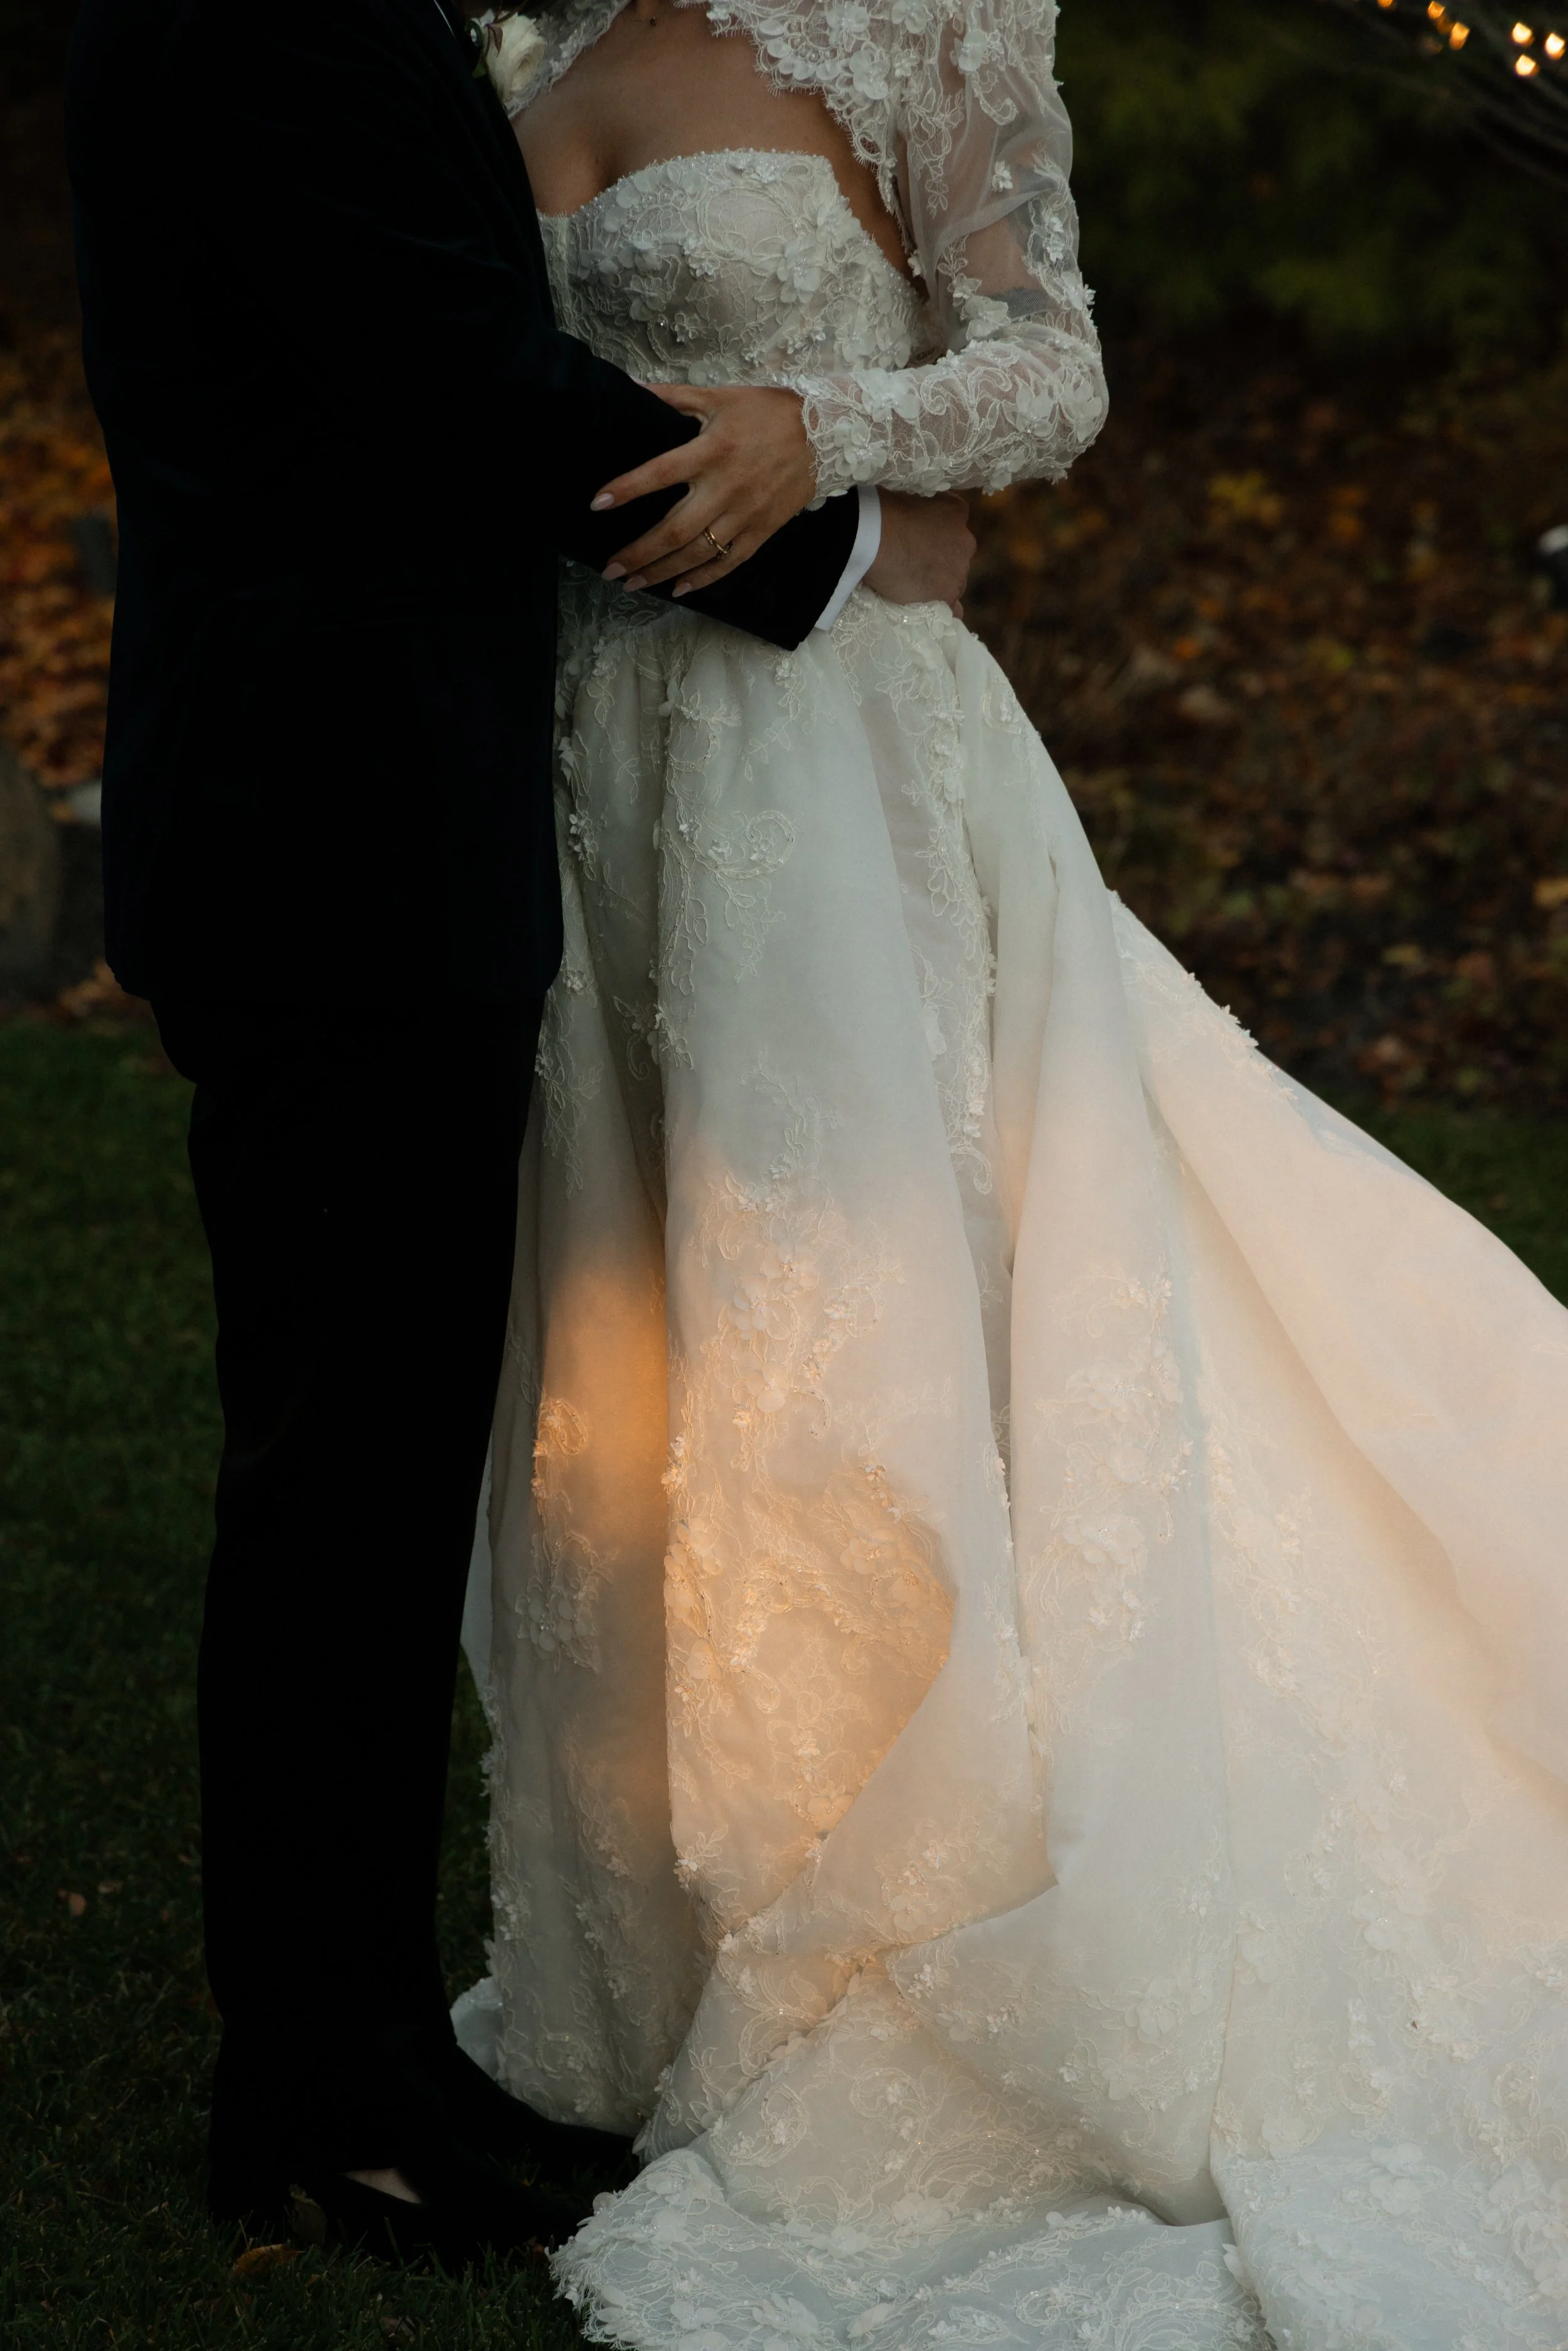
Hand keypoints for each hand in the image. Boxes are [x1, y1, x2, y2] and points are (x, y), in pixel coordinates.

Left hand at [592, 383, 816, 596]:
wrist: (827, 434)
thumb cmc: (768, 412)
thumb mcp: (720, 396)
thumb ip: (674, 397)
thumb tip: (631, 386)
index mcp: (712, 450)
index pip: (659, 473)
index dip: (627, 489)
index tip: (598, 504)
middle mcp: (726, 487)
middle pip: (674, 530)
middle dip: (639, 553)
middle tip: (609, 569)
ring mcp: (745, 514)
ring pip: (698, 553)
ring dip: (661, 572)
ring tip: (633, 584)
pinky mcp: (763, 531)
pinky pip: (730, 562)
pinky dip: (703, 579)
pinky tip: (679, 589)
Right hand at [865, 491, 975, 616]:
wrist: (875, 539)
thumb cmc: (885, 512)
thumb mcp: (908, 496)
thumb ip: (920, 509)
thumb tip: (913, 517)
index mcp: (956, 512)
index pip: (955, 521)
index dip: (937, 531)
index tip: (920, 535)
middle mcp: (965, 541)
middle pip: (957, 554)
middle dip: (941, 558)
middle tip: (915, 561)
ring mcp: (958, 571)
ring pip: (955, 580)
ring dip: (940, 582)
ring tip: (913, 584)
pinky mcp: (946, 596)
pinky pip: (954, 608)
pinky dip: (945, 608)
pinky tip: (931, 607)